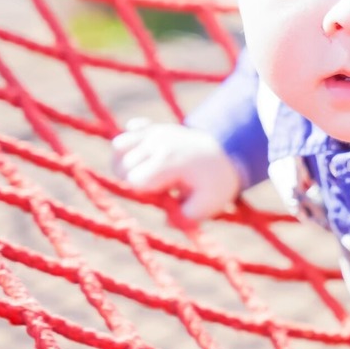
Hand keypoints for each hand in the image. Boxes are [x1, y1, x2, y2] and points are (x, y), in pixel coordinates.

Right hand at [111, 118, 241, 219]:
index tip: (161, 195)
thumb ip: (185, 217)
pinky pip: (129, 130)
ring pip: (119, 146)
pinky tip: (146, 154)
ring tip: (147, 173)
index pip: (135, 180)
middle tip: (160, 186)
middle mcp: (158, 143)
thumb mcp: (208, 205)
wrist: (230, 153)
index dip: (143, 193)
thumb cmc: (216, 181)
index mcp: (169, 162)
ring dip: (126, 163)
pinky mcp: (155, 128)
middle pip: (123, 165)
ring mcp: (155, 132)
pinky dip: (131, 143)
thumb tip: (166, 219)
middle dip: (134, 180)